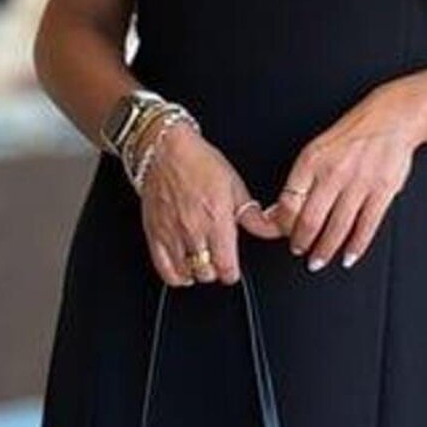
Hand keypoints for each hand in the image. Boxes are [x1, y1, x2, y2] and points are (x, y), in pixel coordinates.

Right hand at [138, 119, 281, 287]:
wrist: (165, 151)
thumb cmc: (199, 163)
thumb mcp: (235, 186)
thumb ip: (254, 216)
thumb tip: (272, 230)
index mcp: (217, 220)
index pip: (227, 268)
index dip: (232, 271)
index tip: (232, 266)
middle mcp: (193, 231)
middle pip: (208, 274)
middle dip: (216, 269)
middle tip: (217, 258)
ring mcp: (172, 235)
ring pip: (188, 274)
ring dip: (198, 271)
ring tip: (202, 259)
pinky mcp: (154, 235)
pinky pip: (165, 271)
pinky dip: (176, 275)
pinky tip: (184, 267)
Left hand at [264, 89, 418, 271]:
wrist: (394, 116)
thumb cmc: (354, 133)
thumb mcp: (319, 148)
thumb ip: (302, 178)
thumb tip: (281, 208)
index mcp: (312, 160)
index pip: (289, 202)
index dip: (282, 224)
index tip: (283, 233)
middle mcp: (334, 172)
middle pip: (310, 220)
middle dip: (302, 243)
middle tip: (299, 252)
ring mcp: (360, 183)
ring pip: (337, 227)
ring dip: (325, 250)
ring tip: (319, 260)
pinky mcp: (383, 190)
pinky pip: (366, 225)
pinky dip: (356, 246)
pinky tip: (349, 255)